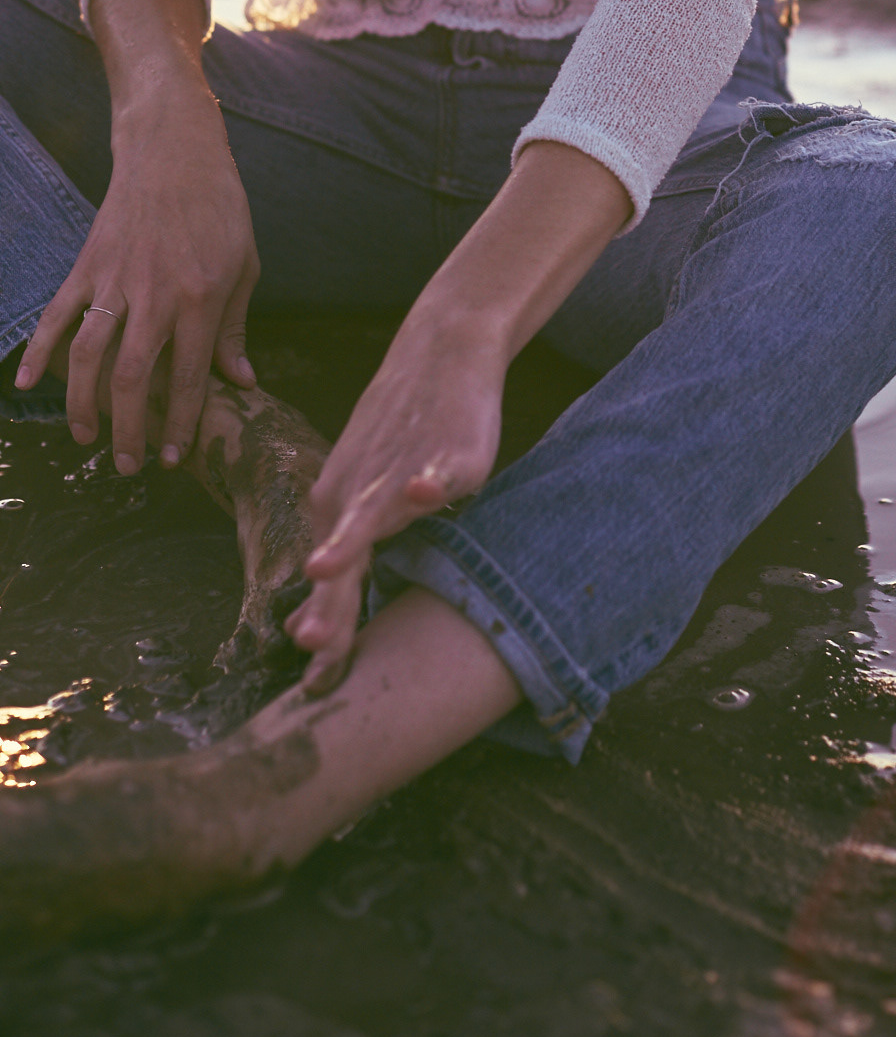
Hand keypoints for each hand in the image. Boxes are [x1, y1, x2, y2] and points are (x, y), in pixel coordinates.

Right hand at [16, 87, 258, 473]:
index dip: (180, 423)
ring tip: (87, 438)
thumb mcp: (245, 264)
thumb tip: (240, 381)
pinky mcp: (88, 265)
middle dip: (128, 431)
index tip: (174, 458)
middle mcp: (156, 294)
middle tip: (129, 465)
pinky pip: (57, 314)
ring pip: (90, 355)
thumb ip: (236, 327)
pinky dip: (37, 349)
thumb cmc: (220, 208)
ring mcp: (116, 280)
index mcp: (202, 298)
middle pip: (132, 379)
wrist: (174, 151)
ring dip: (84, 404)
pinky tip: (28, 384)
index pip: (188, 377)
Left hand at [287, 306, 507, 693]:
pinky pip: (433, 467)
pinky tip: (423, 493)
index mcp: (341, 508)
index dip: (328, 630)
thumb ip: (347, 549)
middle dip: (330, 602)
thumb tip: (314, 622)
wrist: (440, 352)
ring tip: (326, 564)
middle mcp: (361, 493)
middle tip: (311, 646)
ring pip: (373, 511)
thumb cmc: (403, 430)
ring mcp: (399, 470)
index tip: (314, 684)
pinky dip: (426, 479)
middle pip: (344, 555)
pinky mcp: (444, 450)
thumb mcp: (365, 490)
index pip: (332, 582)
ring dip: (350, 540)